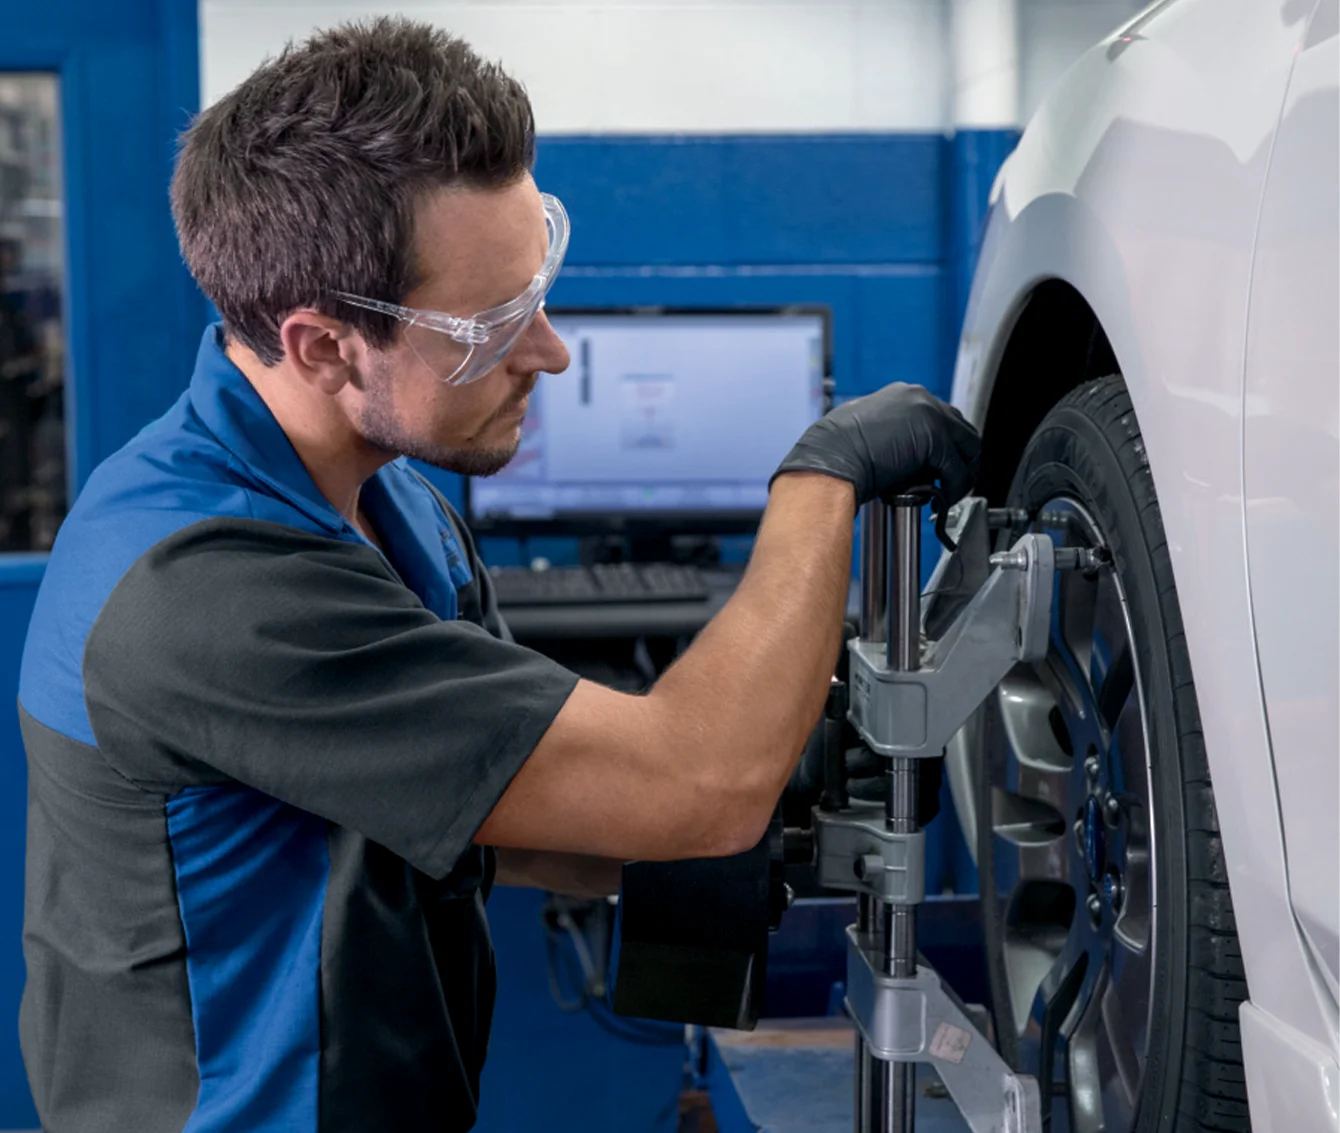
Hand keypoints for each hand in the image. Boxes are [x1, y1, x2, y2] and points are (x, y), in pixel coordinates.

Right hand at [771, 383, 980, 507]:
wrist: (831, 458)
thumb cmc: (839, 452)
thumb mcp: (872, 433)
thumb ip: (897, 437)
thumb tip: (912, 458)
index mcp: (905, 395)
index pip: (942, 418)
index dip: (947, 446)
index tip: (944, 466)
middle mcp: (921, 399)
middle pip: (960, 429)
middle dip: (962, 459)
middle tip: (953, 482)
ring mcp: (930, 415)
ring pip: (966, 446)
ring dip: (962, 473)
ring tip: (949, 493)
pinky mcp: (935, 439)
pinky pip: (956, 469)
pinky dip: (953, 488)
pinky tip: (940, 501)